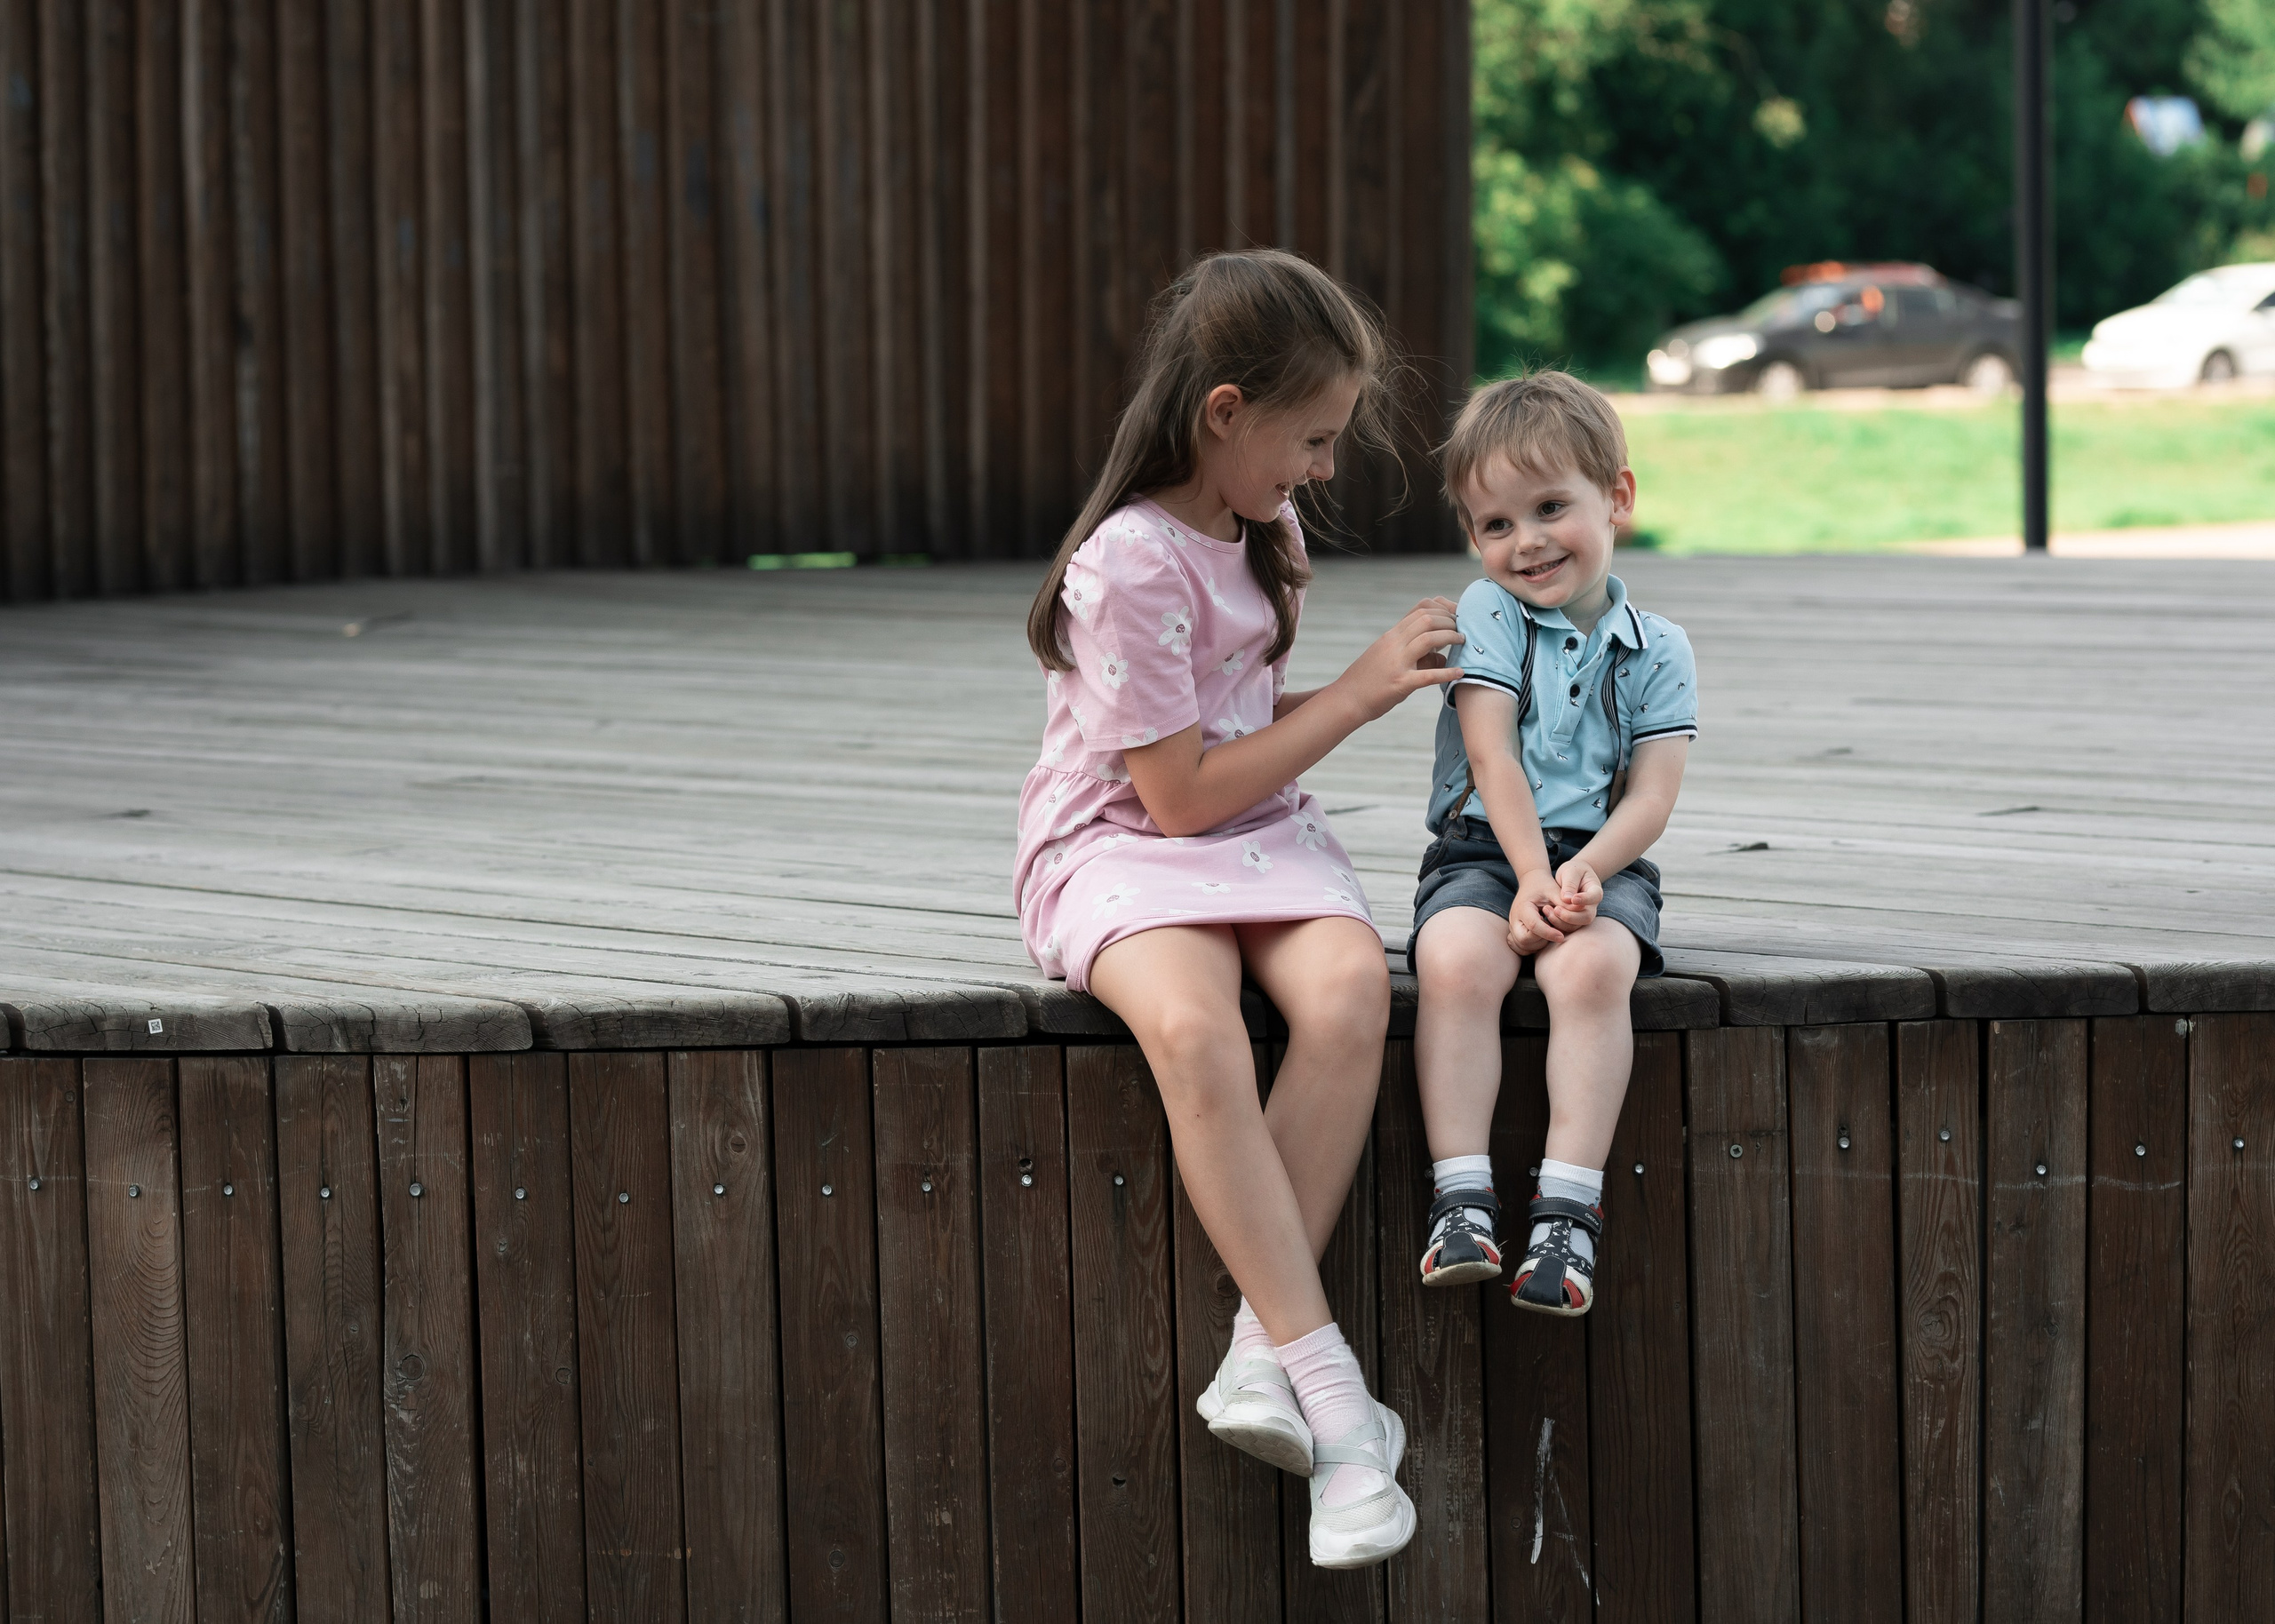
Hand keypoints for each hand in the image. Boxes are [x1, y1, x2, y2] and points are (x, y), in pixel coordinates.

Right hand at [1327, 598, 1463, 722]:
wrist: (1346, 700)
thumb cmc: (1368, 681)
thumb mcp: (1389, 660)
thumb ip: (1414, 654)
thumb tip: (1442, 657)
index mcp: (1391, 636)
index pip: (1419, 610)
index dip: (1442, 609)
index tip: (1455, 618)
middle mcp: (1393, 644)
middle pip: (1426, 619)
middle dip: (1449, 621)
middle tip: (1462, 630)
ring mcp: (1396, 663)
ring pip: (1428, 638)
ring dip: (1450, 637)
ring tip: (1463, 642)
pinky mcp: (1400, 684)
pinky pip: (1428, 675)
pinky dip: (1447, 673)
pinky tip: (1460, 672)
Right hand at [1506, 870, 1568, 955]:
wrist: (1531, 882)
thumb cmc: (1544, 886)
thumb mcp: (1554, 890)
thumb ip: (1564, 902)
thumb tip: (1579, 911)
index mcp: (1523, 907)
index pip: (1533, 925)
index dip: (1548, 933)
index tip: (1562, 936)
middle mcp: (1515, 918)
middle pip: (1524, 940)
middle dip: (1541, 940)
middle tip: (1553, 933)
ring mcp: (1513, 926)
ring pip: (1522, 946)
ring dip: (1537, 944)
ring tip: (1548, 933)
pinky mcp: (1514, 932)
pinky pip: (1520, 947)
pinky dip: (1531, 947)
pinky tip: (1542, 938)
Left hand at [1546, 858, 1601, 932]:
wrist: (1571, 877)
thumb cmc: (1573, 870)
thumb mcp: (1571, 871)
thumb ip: (1570, 884)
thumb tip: (1567, 899)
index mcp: (1595, 891)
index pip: (1595, 897)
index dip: (1585, 899)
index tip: (1573, 898)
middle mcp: (1592, 906)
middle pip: (1586, 917)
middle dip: (1570, 916)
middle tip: (1556, 909)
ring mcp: (1583, 915)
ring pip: (1576, 926)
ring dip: (1560, 921)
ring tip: (1547, 910)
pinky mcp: (1573, 921)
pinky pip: (1567, 928)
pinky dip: (1556, 925)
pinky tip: (1546, 916)